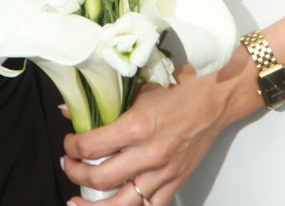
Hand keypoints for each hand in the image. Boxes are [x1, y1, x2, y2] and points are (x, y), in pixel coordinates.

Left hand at [63, 64, 243, 205]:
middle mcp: (149, 154)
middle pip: (100, 178)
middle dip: (75, 173)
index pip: (91, 146)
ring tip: (77, 200)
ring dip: (93, 205)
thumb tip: (70, 112)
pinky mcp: (175, 183)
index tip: (69, 143)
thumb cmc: (180, 89)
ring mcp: (163, 173)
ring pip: (121, 203)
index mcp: (137, 126)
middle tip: (68, 165)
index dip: (72, 147)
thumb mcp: (138, 89)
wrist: (216, 98)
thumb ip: (104, 105)